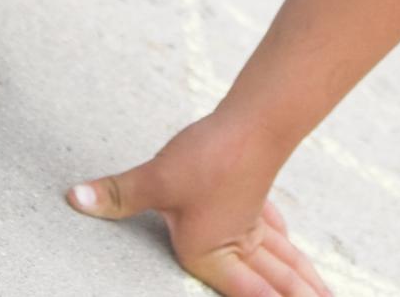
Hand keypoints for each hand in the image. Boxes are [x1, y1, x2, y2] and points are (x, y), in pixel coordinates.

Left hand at [67, 113, 331, 295]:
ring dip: (301, 281)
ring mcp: (252, 223)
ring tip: (324, 296)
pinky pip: (277, 233)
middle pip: (276, 284)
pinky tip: (289, 245)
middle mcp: (237, 245)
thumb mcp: (156, 180)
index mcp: (212, 254)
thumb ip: (118, 195)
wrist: (252, 120)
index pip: (245, 296)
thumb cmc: (209, 157)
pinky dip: (287, 246)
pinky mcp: (257, 199)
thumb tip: (74, 198)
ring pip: (283, 261)